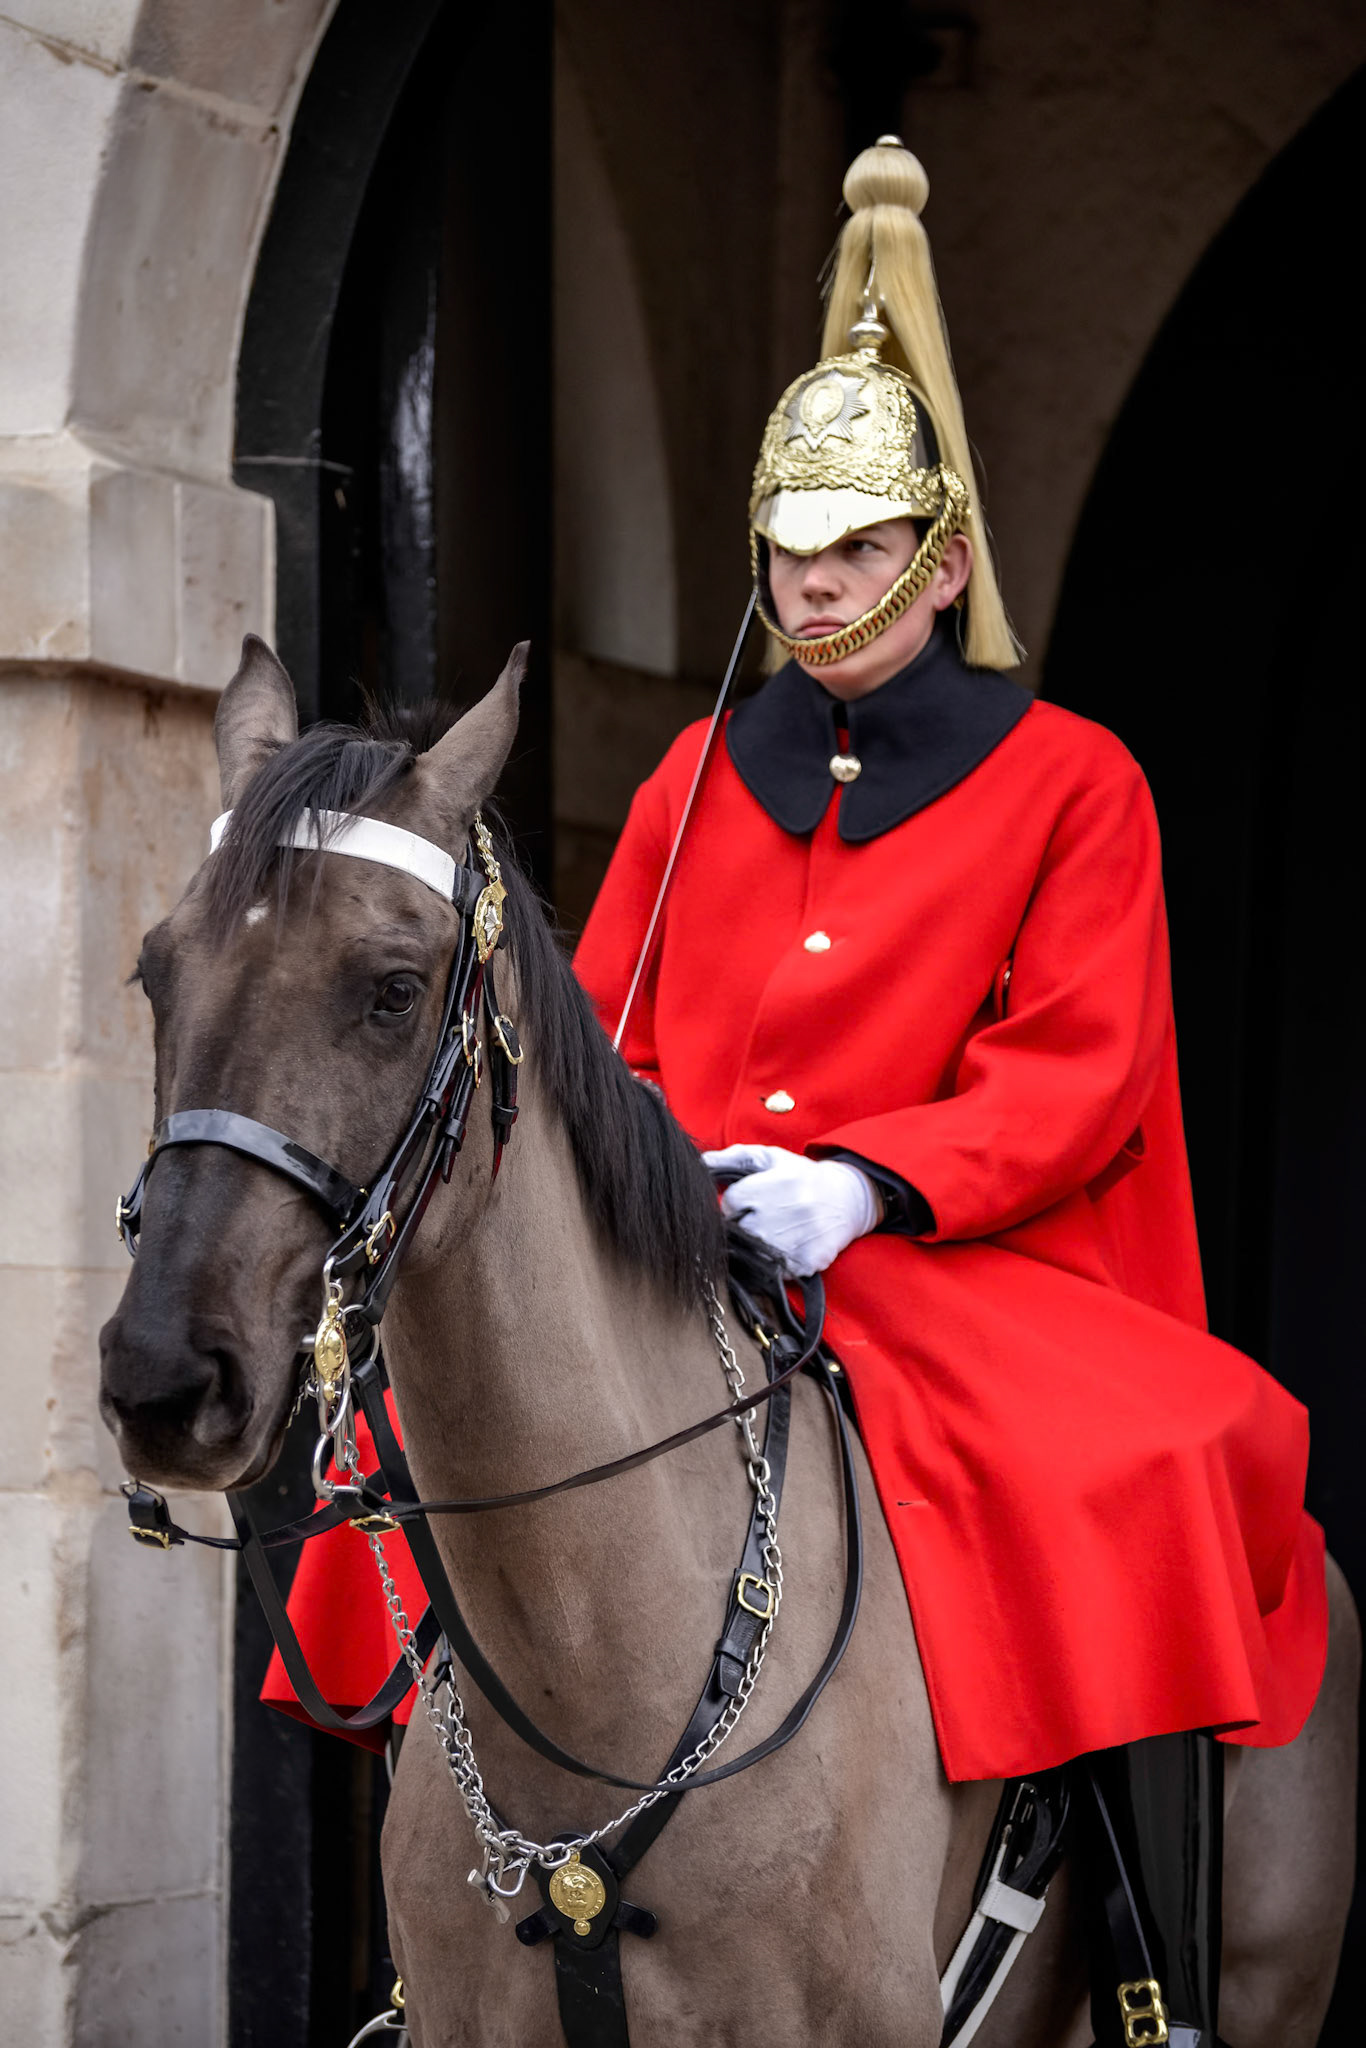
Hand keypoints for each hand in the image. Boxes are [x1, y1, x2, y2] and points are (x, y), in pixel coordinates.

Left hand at [701, 1143, 879, 1276]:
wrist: (848, 1199)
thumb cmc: (802, 1177)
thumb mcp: (771, 1158)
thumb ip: (734, 1157)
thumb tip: (701, 1161)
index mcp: (772, 1185)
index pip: (729, 1202)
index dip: (735, 1202)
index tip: (749, 1201)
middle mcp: (782, 1214)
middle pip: (737, 1231)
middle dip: (742, 1225)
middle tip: (761, 1218)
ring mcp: (794, 1241)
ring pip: (752, 1254)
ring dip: (756, 1246)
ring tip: (772, 1232)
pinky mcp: (805, 1263)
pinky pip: (774, 1271)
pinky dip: (774, 1264)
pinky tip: (786, 1245)